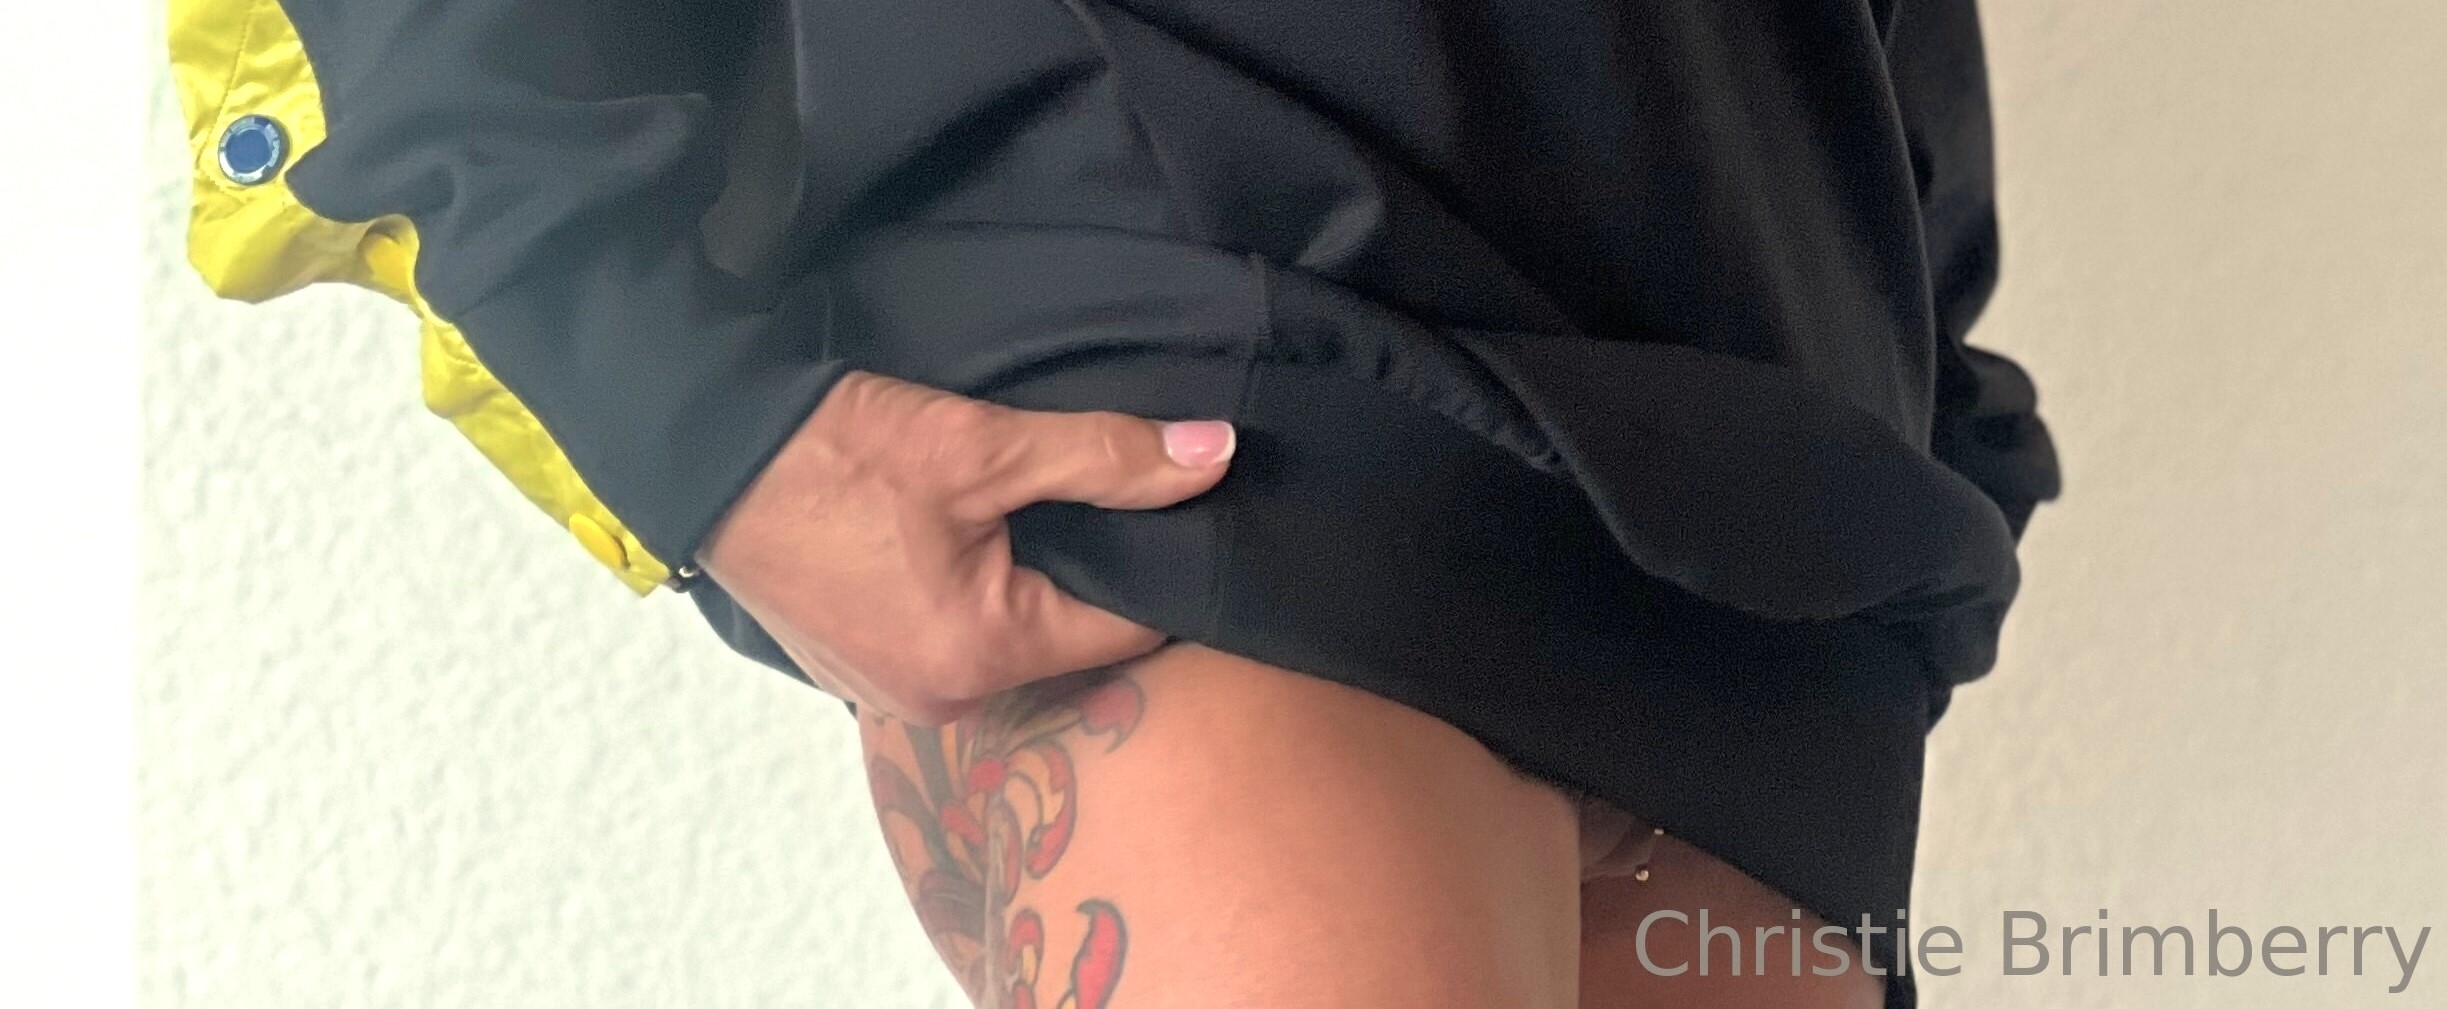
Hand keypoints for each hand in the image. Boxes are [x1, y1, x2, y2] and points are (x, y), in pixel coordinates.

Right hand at [694, 369, 1237, 724]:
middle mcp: (942, 698)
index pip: (1129, 627)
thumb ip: (1106, 457)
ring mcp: (893, 692)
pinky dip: (972, 597)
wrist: (697, 452)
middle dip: (1092, 574)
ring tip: (1027, 514)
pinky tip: (965, 541)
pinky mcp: (860, 668)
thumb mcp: (979, 445)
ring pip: (1010, 639)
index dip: (1162, 560)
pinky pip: (952, 641)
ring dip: (1029, 585)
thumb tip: (1215, 456)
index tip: (1178, 507)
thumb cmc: (831, 451)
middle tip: (1103, 498)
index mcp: (980, 657)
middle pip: (1069, 641)